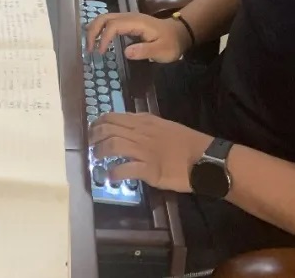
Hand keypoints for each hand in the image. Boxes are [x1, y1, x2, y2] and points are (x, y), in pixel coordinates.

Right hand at [84, 11, 187, 63]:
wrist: (180, 33)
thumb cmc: (171, 43)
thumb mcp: (162, 51)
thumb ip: (145, 51)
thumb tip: (126, 52)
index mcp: (137, 22)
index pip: (114, 25)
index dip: (104, 38)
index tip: (101, 53)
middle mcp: (130, 17)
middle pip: (105, 18)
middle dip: (93, 31)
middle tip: (88, 48)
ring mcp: (128, 18)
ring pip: (105, 18)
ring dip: (95, 29)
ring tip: (90, 45)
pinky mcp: (128, 23)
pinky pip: (110, 23)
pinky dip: (101, 30)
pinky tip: (98, 41)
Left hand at [90, 113, 212, 192]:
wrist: (204, 158)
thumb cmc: (187, 143)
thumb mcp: (164, 126)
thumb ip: (146, 125)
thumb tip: (129, 127)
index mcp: (145, 121)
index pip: (114, 117)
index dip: (99, 123)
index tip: (92, 129)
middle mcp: (141, 133)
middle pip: (109, 129)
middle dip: (94, 137)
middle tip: (90, 145)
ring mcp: (144, 151)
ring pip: (113, 146)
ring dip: (100, 153)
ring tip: (96, 160)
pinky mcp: (149, 170)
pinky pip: (125, 169)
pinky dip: (114, 173)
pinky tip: (110, 177)